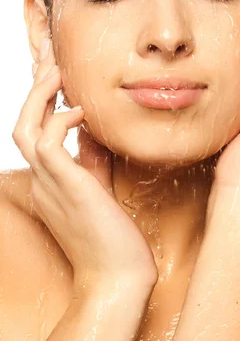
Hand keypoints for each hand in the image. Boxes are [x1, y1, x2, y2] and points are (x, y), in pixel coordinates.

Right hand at [13, 38, 157, 291]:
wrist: (117, 280)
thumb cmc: (114, 239)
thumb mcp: (99, 190)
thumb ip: (91, 162)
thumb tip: (91, 132)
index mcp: (49, 183)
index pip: (35, 133)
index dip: (42, 103)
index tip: (58, 76)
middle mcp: (42, 181)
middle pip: (21, 124)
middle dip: (35, 90)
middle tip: (52, 61)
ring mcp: (50, 185)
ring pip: (25, 128)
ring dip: (40, 96)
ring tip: (58, 71)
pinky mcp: (67, 187)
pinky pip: (48, 143)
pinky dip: (61, 120)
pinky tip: (82, 110)